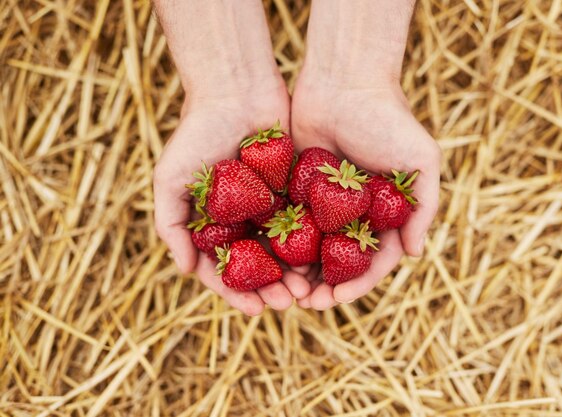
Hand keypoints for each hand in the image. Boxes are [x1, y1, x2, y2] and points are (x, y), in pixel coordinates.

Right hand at [153, 87, 309, 315]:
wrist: (236, 88)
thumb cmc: (197, 132)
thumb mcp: (170, 179)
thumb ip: (170, 225)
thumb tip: (184, 270)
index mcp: (215, 223)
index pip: (226, 270)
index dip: (238, 293)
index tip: (255, 310)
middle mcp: (244, 219)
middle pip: (261, 266)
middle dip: (274, 289)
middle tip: (290, 302)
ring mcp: (272, 205)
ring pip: (288, 250)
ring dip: (297, 273)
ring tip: (309, 290)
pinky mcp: (297, 188)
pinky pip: (308, 222)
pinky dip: (316, 243)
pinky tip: (326, 260)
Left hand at [290, 72, 440, 309]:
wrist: (344, 79)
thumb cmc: (388, 118)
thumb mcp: (421, 160)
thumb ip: (424, 208)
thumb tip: (414, 255)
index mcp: (385, 213)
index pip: (373, 260)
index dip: (359, 283)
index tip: (339, 297)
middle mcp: (355, 214)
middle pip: (339, 262)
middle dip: (325, 286)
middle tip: (307, 303)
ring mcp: (325, 203)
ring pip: (311, 249)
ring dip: (300, 273)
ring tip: (286, 291)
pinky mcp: (297, 189)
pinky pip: (288, 223)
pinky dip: (281, 245)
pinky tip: (268, 261)